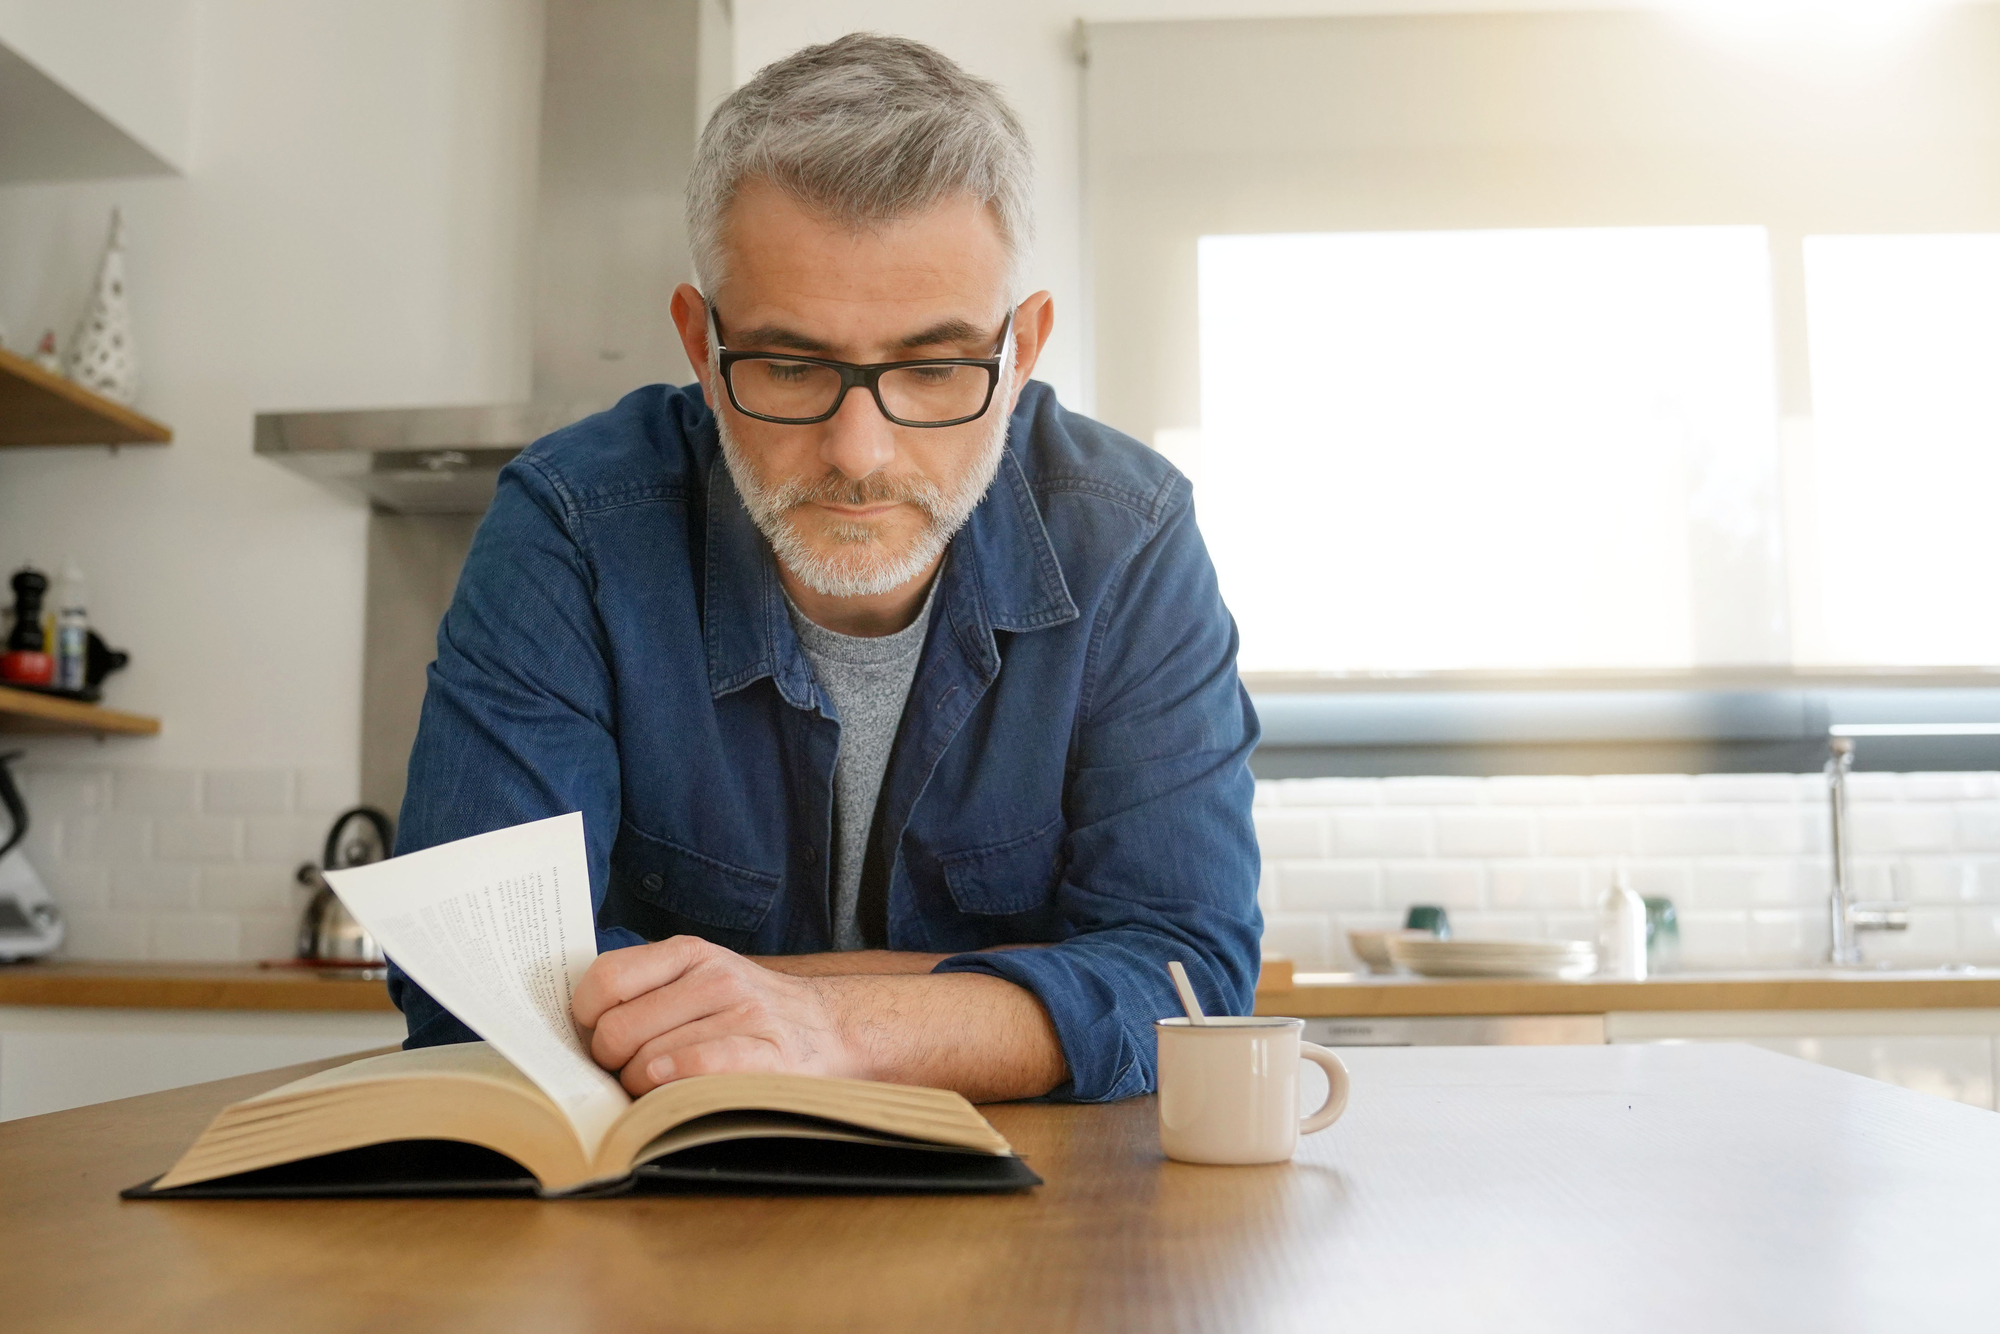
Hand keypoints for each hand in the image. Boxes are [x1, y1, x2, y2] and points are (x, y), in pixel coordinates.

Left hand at [572, 935, 862, 1095]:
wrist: (830, 1027)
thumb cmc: (747, 1012)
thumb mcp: (700, 979)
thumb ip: (648, 990)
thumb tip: (580, 1029)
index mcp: (689, 954)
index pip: (604, 980)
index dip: (586, 1020)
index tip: (596, 1038)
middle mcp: (714, 976)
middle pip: (616, 1030)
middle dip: (609, 1064)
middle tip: (625, 1073)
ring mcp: (742, 1013)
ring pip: (647, 1060)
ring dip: (639, 1088)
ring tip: (655, 1088)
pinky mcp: (764, 1053)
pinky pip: (693, 1070)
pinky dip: (670, 1086)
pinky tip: (671, 1090)